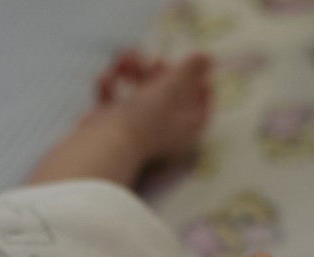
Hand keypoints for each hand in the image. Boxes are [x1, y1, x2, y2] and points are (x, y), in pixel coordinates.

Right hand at [89, 50, 211, 164]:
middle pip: (169, 94)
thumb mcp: (173, 87)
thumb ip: (190, 69)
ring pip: (139, 91)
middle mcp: (165, 130)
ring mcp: (138, 127)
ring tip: (124, 60)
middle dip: (159, 71)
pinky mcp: (114, 124)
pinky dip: (110, 84)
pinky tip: (106, 79)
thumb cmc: (146, 119)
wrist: (106, 143)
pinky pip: (114, 98)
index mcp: (186, 127)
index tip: (195, 68)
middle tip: (155, 61)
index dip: (201, 86)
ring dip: (131, 70)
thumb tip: (208, 56)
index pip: (202, 108)